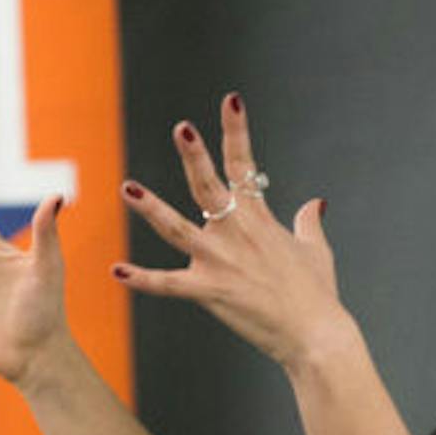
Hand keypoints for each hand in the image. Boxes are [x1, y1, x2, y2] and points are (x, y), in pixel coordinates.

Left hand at [116, 92, 345, 368]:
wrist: (316, 335)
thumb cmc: (318, 295)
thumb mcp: (317, 252)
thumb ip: (308, 224)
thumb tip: (315, 203)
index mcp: (258, 218)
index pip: (244, 164)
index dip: (236, 130)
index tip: (230, 99)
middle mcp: (236, 232)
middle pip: (208, 186)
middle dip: (194, 155)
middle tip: (181, 128)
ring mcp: (220, 261)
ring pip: (177, 229)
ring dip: (151, 208)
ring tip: (127, 188)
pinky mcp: (210, 292)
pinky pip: (168, 284)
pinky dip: (142, 279)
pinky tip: (116, 271)